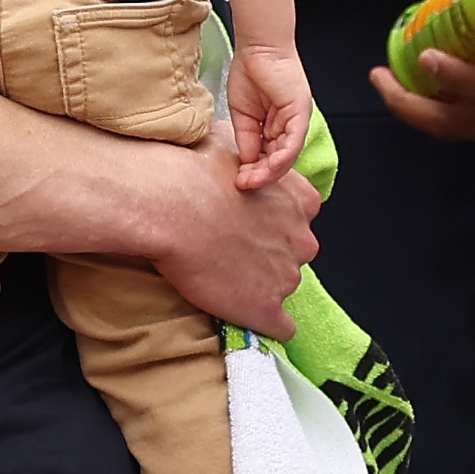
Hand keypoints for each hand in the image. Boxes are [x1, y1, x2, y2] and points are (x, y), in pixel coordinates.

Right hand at [143, 118, 320, 336]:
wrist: (170, 205)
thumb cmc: (195, 170)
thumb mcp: (235, 145)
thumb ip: (252, 158)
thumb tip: (240, 152)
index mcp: (303, 201)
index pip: (300, 220)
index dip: (272, 224)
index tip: (248, 226)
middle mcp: (303, 239)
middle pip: (293, 254)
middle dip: (268, 254)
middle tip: (231, 250)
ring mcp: (287, 276)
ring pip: (282, 287)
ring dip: (260, 285)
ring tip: (223, 277)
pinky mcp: (265, 308)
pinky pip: (281, 328)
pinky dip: (265, 323)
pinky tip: (245, 315)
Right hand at [225, 43, 314, 186]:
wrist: (257, 47)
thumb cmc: (251, 72)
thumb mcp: (243, 114)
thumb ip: (247, 138)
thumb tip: (247, 161)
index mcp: (277, 126)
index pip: (270, 157)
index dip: (255, 171)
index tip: (240, 180)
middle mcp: (290, 126)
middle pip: (280, 160)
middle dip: (262, 175)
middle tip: (245, 184)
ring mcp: (297, 120)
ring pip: (288, 155)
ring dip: (270, 171)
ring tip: (252, 180)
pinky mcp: (300, 112)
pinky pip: (294, 141)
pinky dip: (282, 156)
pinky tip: (269, 166)